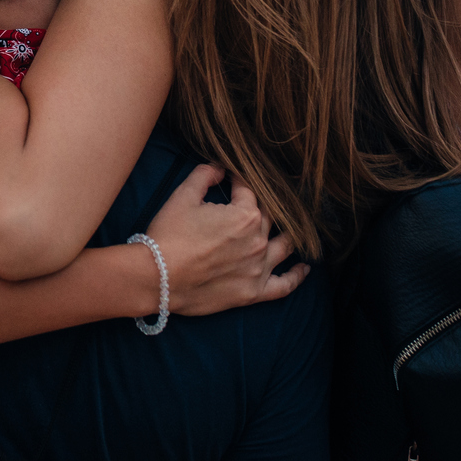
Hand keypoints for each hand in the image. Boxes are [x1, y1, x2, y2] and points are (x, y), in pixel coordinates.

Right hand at [148, 166, 308, 317]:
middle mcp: (258, 241)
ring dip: (287, 234)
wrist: (157, 277)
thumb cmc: (168, 235)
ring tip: (288, 229)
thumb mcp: (183, 196)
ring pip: (284, 247)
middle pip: (268, 217)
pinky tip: (304, 268)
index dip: (238, 181)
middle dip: (259, 205)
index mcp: (245, 215)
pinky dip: (296, 276)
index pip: (249, 191)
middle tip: (252, 201)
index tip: (230, 178)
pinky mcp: (253, 292)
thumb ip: (204, 176)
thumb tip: (218, 168)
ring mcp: (259, 268)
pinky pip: (284, 285)